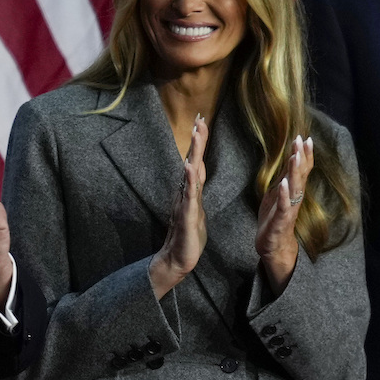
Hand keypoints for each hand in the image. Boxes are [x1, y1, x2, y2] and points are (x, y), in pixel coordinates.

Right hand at [150, 115, 209, 299]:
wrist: (177, 259)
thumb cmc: (188, 236)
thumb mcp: (195, 208)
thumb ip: (195, 188)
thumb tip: (196, 170)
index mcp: (192, 191)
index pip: (197, 162)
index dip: (200, 143)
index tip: (201, 121)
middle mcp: (186, 193)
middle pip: (192, 162)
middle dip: (197, 141)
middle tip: (199, 119)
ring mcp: (185, 203)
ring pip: (190, 174)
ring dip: (193, 154)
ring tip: (195, 136)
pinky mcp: (185, 216)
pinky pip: (188, 196)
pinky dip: (189, 181)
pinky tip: (189, 168)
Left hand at [255, 136, 312, 295]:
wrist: (273, 246)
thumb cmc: (275, 218)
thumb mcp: (279, 194)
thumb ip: (285, 177)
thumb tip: (290, 158)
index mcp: (293, 191)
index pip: (301, 169)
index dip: (305, 154)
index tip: (306, 137)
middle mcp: (294, 198)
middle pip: (300, 175)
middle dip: (301, 157)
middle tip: (302, 140)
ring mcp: (289, 209)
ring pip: (294, 188)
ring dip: (295, 171)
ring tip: (295, 156)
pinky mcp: (280, 220)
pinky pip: (284, 206)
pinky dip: (283, 194)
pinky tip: (283, 182)